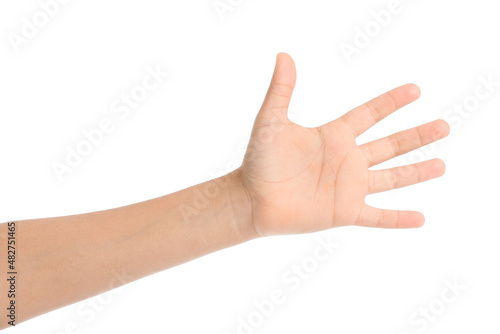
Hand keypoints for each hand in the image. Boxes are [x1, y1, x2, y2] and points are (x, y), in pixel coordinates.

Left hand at [236, 53, 449, 235]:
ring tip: (442, 165)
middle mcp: (346, 160)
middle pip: (390, 145)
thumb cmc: (260, 160)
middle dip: (417, 136)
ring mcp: (348, 187)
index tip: (415, 91)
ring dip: (416, 172)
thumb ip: (282, 90)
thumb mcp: (271, 121)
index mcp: (334, 136)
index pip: (370, 115)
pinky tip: (420, 219)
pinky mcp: (345, 212)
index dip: (391, 102)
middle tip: (444, 126)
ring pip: (391, 178)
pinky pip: (378, 216)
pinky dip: (398, 218)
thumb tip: (284, 56)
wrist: (252, 199)